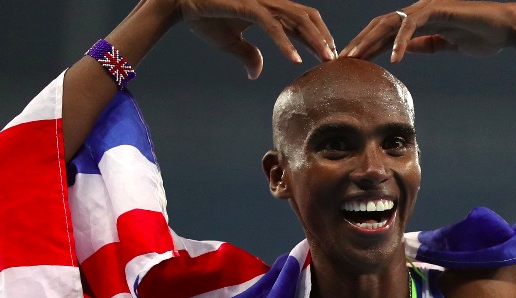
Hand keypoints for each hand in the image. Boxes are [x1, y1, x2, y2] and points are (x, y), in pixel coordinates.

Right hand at [175, 0, 335, 77]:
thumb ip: (248, 55)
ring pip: (296, 20)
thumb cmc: (204, 18)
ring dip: (313, 40)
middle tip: (336, 60)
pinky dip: (286, 43)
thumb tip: (257, 72)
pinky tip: (296, 60)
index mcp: (268, 9)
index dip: (317, 37)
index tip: (327, 56)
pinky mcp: (248, 7)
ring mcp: (260, 2)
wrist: (180, 4)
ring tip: (325, 59)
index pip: (301, 21)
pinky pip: (273, 26)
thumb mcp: (231, 43)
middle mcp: (268, 2)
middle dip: (323, 39)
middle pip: (306, 18)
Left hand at [341, 0, 515, 62]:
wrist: (504, 29)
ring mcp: (427, 8)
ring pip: (391, 22)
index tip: (352, 63)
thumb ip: (425, 45)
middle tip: (342, 60)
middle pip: (381, 25)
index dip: (367, 46)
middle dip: (360, 42)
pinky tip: (394, 58)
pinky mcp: (438, 10)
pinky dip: (401, 42)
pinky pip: (413, 25)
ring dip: (371, 41)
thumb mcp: (445, 45)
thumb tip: (404, 50)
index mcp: (419, 20)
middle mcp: (419, 11)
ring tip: (357, 58)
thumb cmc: (480, 36)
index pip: (386, 32)